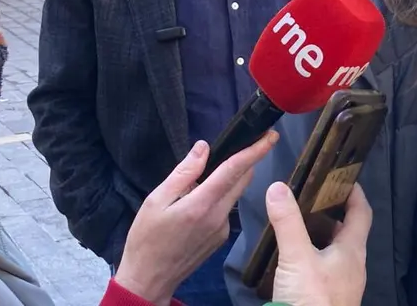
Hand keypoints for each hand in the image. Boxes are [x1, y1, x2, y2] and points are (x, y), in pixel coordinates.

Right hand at [114, 131, 278, 305]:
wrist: (149, 280)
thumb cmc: (146, 239)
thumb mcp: (156, 201)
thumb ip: (183, 173)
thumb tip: (204, 148)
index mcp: (202, 204)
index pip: (235, 170)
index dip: (255, 151)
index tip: (270, 136)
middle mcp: (219, 215)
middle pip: (242, 180)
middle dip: (246, 161)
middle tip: (239, 145)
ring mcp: (223, 228)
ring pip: (235, 194)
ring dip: (230, 180)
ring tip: (202, 179)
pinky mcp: (222, 237)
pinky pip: (226, 209)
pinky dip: (219, 198)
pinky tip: (197, 204)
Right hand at [268, 182, 369, 305]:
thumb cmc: (312, 299)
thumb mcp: (297, 257)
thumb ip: (288, 222)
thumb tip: (278, 187)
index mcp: (352, 250)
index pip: (361, 212)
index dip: (354, 192)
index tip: (341, 176)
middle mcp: (353, 266)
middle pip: (348, 232)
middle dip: (332, 213)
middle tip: (310, 198)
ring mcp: (343, 285)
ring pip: (335, 252)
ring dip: (321, 236)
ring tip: (298, 224)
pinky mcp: (330, 299)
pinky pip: (326, 270)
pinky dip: (314, 256)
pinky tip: (295, 259)